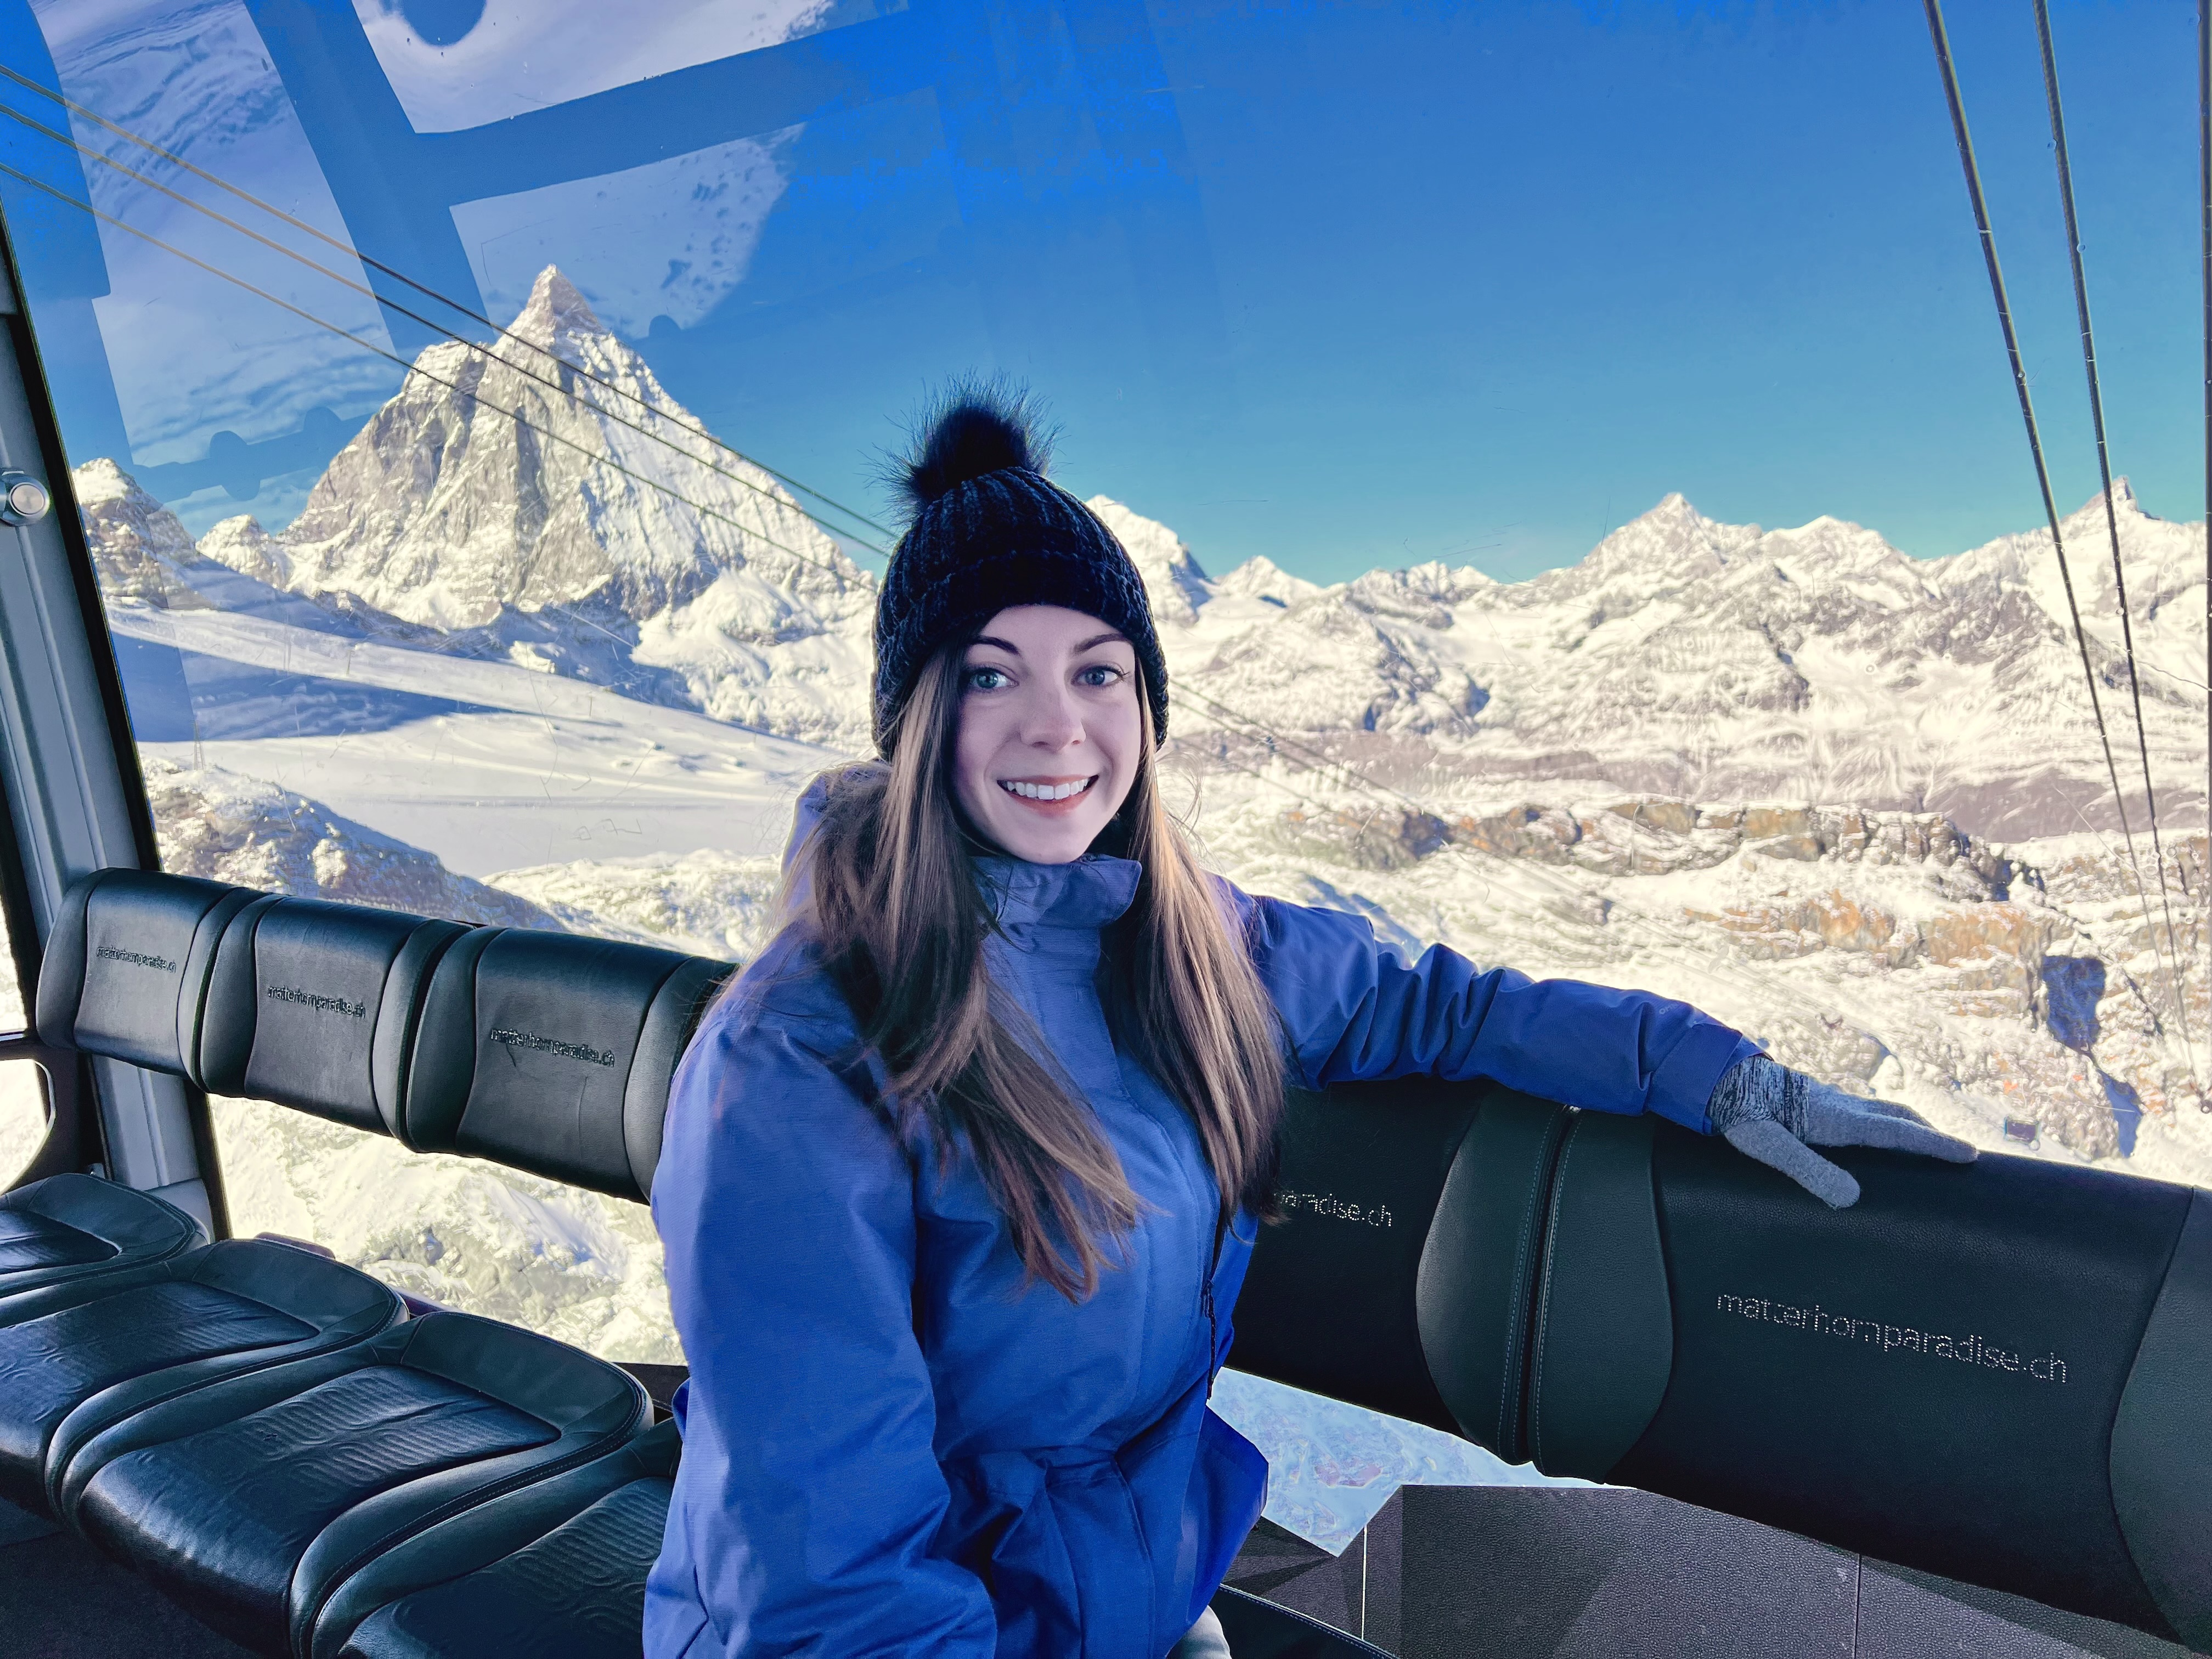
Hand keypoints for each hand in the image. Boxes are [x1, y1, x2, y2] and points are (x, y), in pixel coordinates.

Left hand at [1707, 1055, 1976, 1207]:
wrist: (1714, 1075)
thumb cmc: (1739, 1113)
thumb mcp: (1770, 1148)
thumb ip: (1809, 1172)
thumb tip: (1852, 1200)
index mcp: (1835, 1118)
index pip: (1896, 1132)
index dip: (1934, 1145)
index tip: (1970, 1155)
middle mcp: (1838, 1105)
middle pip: (1897, 1117)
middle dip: (1930, 1134)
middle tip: (1960, 1152)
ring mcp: (1825, 1099)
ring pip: (1879, 1110)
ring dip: (1907, 1125)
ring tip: (1926, 1142)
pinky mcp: (1811, 1098)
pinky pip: (1860, 1110)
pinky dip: (1881, 1121)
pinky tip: (1871, 1132)